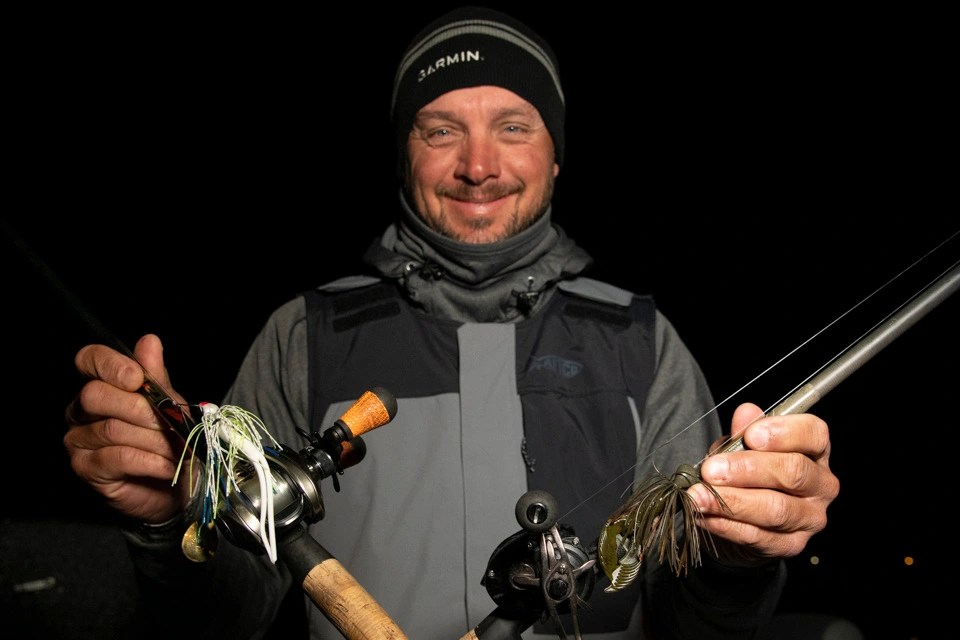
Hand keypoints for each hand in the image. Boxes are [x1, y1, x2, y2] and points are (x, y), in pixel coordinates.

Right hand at [63, 334, 194, 523]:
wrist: (176, 487)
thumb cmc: (171, 441)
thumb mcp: (170, 405)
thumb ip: (156, 377)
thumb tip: (148, 342)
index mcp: (103, 385)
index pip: (89, 360)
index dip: (109, 365)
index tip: (137, 378)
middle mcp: (82, 410)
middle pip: (95, 395)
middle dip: (140, 409)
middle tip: (170, 424)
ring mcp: (79, 440)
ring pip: (111, 429)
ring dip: (154, 440)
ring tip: (177, 450)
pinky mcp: (86, 468)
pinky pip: (116, 457)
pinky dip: (150, 461)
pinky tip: (168, 466)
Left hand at [689, 402, 838, 566]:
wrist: (740, 519)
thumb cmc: (745, 473)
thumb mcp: (740, 446)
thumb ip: (744, 431)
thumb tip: (745, 413)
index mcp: (813, 450)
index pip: (813, 434)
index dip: (783, 433)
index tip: (750, 436)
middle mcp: (820, 484)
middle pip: (793, 472)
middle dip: (747, 469)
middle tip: (711, 470)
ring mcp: (809, 518)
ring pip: (775, 509)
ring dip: (731, 502)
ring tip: (698, 495)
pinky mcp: (791, 546)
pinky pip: (758, 536)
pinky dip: (726, 525)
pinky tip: (705, 516)